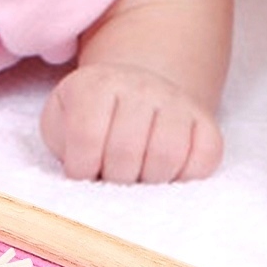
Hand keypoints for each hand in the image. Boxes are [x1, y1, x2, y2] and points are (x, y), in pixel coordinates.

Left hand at [40, 61, 221, 182]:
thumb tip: (83, 176)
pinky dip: (185, 177)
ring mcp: (177, 101)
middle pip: (126, 152)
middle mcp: (140, 86)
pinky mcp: (206, 120)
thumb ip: (63, 142)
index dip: (81, 168)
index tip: (81, 173)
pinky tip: (165, 173)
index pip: (87, 136)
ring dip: (147, 182)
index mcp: (97, 84)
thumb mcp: (60, 121)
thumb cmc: (90, 117)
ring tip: (135, 177)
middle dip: (112, 178)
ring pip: (167, 157)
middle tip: (109, 177)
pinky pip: (205, 158)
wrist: (133, 93)